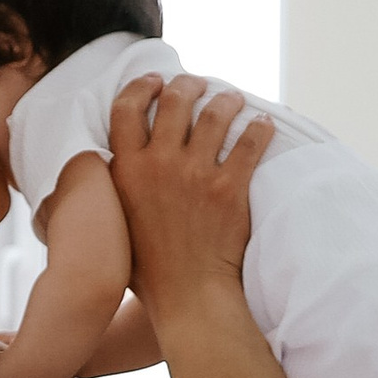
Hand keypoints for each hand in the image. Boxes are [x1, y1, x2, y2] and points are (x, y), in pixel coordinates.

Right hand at [106, 72, 272, 308]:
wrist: (186, 295)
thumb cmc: (148, 268)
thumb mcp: (114, 221)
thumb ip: (116, 186)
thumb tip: (117, 162)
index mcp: (126, 170)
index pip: (127, 108)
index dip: (142, 87)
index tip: (155, 82)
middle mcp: (159, 165)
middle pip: (175, 100)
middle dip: (188, 84)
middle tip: (198, 84)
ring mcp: (196, 174)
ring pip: (216, 113)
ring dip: (226, 99)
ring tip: (232, 99)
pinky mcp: (230, 188)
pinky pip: (250, 143)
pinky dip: (259, 128)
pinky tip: (262, 124)